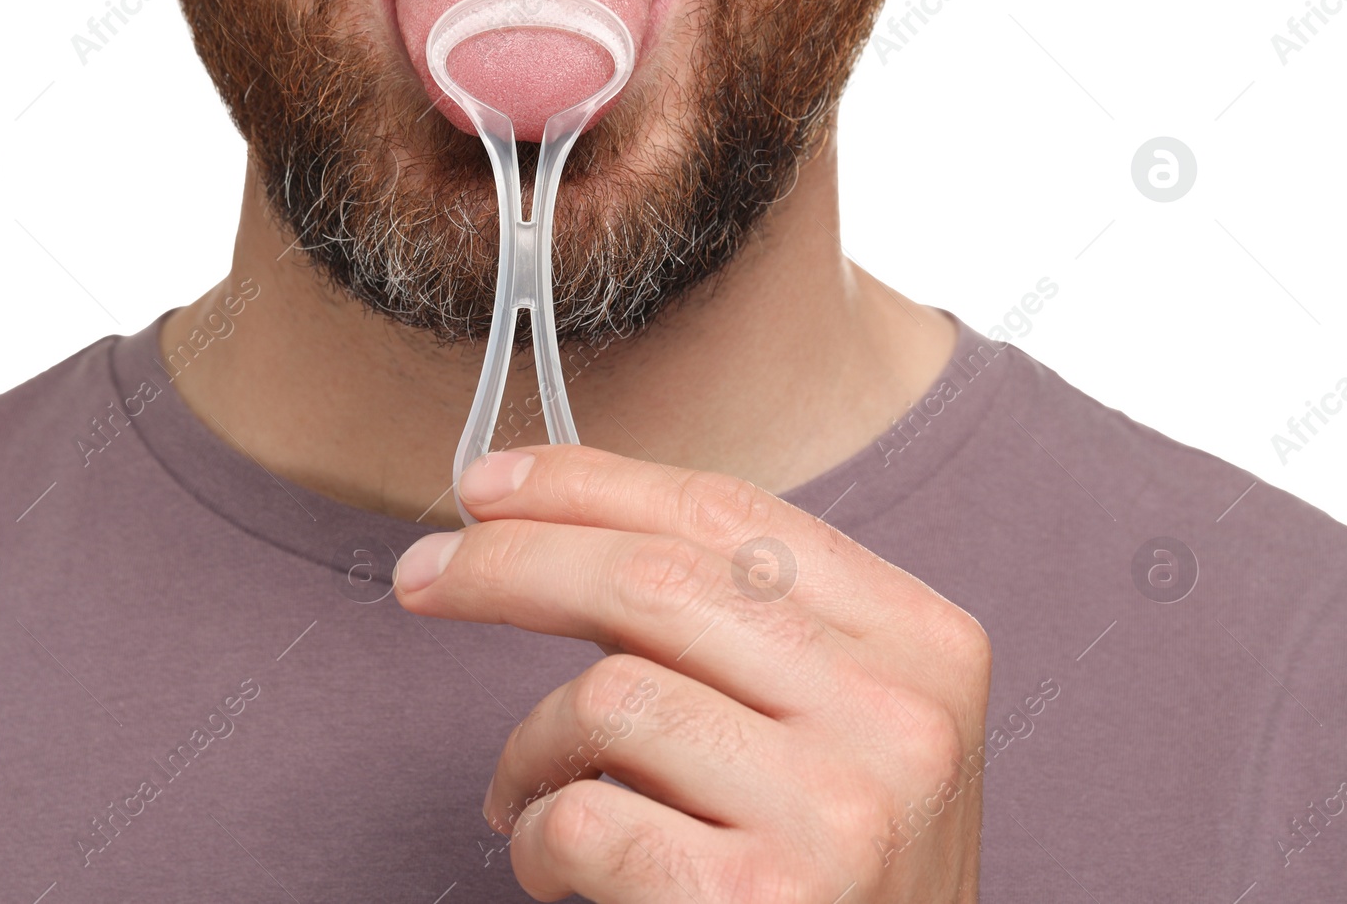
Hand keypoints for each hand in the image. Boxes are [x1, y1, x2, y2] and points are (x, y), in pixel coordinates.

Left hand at [394, 444, 989, 902]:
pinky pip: (583, 818)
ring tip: (533, 794)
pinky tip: (559, 866)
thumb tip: (559, 525)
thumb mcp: (836, 724)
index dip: (589, 484)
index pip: (730, 515)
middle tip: (423, 578)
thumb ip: (742, 627)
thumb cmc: (830, 870)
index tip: (488, 486)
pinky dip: (539, 838)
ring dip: (532, 747)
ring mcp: (839, 811)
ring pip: (607, 696)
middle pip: (653, 579)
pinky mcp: (761, 900)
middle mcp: (899, 716)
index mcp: (923, 642)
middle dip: (509, 564)